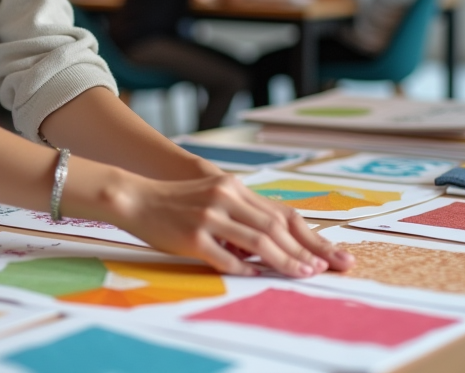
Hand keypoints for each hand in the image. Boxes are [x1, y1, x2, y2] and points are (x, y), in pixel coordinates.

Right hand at [111, 172, 353, 277]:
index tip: (328, 255)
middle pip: (275, 228)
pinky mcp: (192, 235)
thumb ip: (241, 212)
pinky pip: (226, 257)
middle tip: (321, 270)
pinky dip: (245, 268)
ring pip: (258, 242)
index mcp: (234, 187)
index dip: (308, 236)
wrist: (136, 198)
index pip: (281, 213)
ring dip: (284, 261)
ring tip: (301, 274)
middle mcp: (225, 197)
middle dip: (302, 251)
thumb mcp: (213, 196)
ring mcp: (209, 216)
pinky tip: (257, 276)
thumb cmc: (176, 202)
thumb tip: (274, 241)